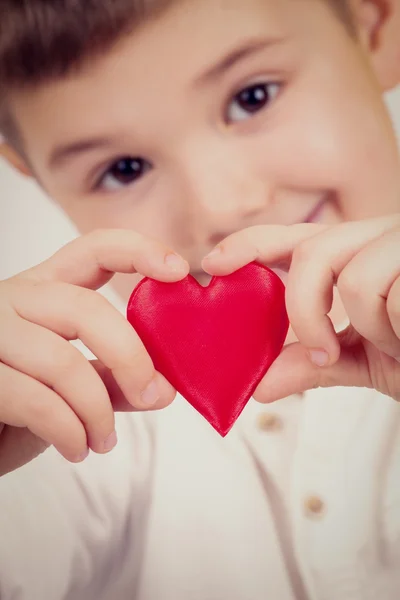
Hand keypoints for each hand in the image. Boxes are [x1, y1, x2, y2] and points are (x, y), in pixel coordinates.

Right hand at [0, 229, 188, 475]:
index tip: (179, 270)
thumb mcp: (72, 388)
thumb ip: (113, 380)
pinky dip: (70, 433)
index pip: (92, 250)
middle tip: (150, 396)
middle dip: (130, 358)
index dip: (138, 251)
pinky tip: (77, 448)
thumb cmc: (17, 408)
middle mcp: (14, 299)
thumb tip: (164, 389)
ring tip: (103, 441)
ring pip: (63, 362)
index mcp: (44, 291)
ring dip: (96, 413)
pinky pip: (38, 402)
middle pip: (86, 309)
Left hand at [203, 214, 399, 402]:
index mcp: (354, 254)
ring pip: (354, 280)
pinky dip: (397, 332)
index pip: (294, 238)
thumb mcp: (362, 361)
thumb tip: (258, 386)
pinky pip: (391, 299)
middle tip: (322, 351)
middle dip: (305, 309)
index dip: (250, 244)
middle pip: (313, 251)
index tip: (213, 264)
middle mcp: (375, 237)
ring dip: (371, 329)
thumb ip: (312, 365)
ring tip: (396, 343)